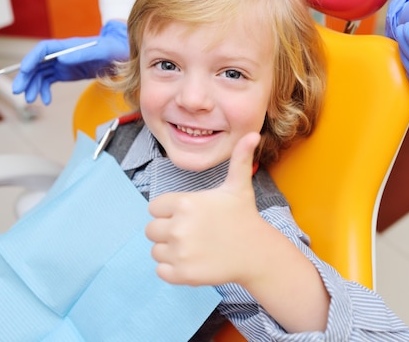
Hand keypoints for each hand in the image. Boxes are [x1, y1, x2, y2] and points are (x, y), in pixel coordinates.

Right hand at [12, 20, 128, 103]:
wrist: (121, 55)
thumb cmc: (113, 49)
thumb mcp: (101, 51)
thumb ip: (82, 54)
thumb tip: (61, 58)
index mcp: (67, 46)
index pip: (42, 50)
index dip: (31, 59)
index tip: (23, 71)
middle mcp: (61, 54)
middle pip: (37, 63)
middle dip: (26, 76)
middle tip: (18, 91)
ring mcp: (62, 63)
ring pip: (40, 74)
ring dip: (33, 86)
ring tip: (30, 100)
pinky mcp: (66, 73)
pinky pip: (49, 81)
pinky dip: (45, 90)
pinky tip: (45, 100)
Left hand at [145, 133, 264, 286]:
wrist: (257, 253)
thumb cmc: (244, 217)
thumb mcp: (239, 185)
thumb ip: (239, 159)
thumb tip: (253, 134)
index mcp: (185, 203)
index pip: (155, 208)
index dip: (170, 211)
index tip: (190, 215)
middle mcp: (179, 227)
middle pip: (151, 229)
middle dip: (167, 230)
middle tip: (192, 232)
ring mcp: (180, 252)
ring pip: (156, 250)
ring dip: (170, 250)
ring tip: (194, 247)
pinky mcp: (182, 274)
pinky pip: (161, 271)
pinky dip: (172, 269)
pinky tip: (192, 261)